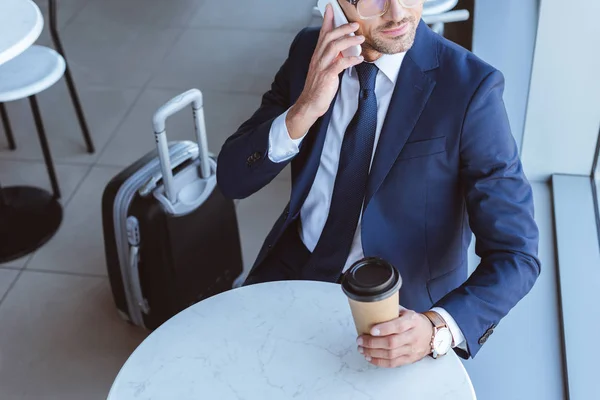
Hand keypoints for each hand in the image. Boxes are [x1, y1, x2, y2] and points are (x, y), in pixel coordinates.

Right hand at [286, 4, 364, 138]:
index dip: (327, 20)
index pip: (322, 33)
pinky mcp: (327, 76)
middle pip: (328, 36)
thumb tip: (345, 50)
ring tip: (360, 39)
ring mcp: (321, 66)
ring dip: (349, 41)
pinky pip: (339, 64)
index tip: (331, 8)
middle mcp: (318, 58)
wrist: (310, 104)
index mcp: (317, 55)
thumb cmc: (319, 88)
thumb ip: (333, 58)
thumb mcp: (325, 69)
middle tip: (355, 25)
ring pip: (334, 47)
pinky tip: (359, 59)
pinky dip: (351, 60)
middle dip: (342, 28)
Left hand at [357, 309, 433, 367]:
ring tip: (361, 349)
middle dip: (373, 343)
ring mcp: (412, 349)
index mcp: (412, 321)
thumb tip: (370, 308)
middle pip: (392, 342)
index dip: (384, 329)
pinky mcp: (409, 359)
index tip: (371, 330)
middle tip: (360, 340)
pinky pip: (393, 363)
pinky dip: (379, 361)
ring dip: (373, 353)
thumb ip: (391, 311)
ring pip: (391, 354)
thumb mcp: (406, 312)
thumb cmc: (415, 322)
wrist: (432, 334)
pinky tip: (369, 357)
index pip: (398, 326)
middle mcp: (413, 336)